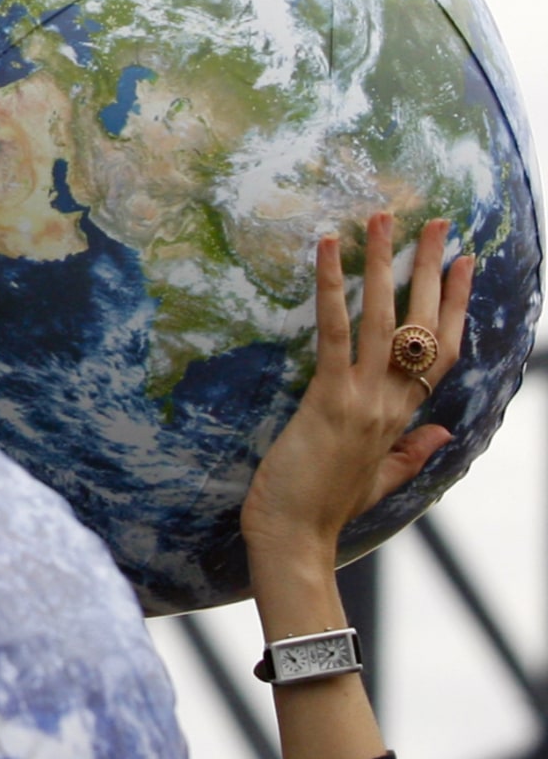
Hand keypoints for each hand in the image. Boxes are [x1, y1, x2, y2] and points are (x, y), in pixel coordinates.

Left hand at [240, 212, 472, 572]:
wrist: (295, 540)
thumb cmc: (325, 509)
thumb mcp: (380, 480)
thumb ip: (414, 452)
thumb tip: (445, 430)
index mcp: (404, 418)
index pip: (440, 350)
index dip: (455, 304)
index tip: (462, 262)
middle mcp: (392, 403)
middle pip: (422, 325)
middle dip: (428, 269)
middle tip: (433, 221)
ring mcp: (364, 399)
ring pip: (383, 319)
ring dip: (383, 263)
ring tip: (381, 217)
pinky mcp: (328, 399)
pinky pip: (333, 333)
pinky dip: (332, 289)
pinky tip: (327, 251)